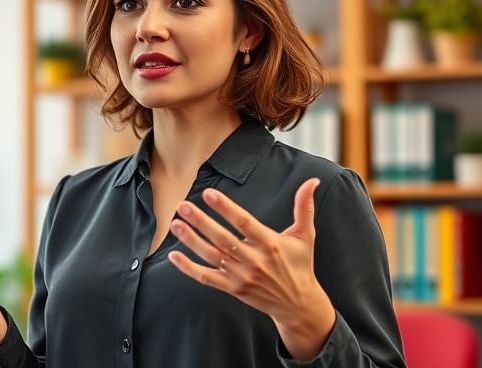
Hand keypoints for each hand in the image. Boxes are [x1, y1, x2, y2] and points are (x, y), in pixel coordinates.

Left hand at [168, 178, 334, 360]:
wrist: (298, 304)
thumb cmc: (300, 265)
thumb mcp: (305, 236)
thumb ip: (304, 207)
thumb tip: (312, 181)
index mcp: (270, 243)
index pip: (243, 222)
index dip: (225, 208)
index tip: (208, 194)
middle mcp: (254, 260)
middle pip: (222, 238)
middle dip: (201, 222)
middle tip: (183, 206)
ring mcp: (241, 276)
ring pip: (211, 256)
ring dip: (191, 240)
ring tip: (175, 223)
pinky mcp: (233, 289)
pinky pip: (207, 278)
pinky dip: (189, 268)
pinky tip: (174, 255)